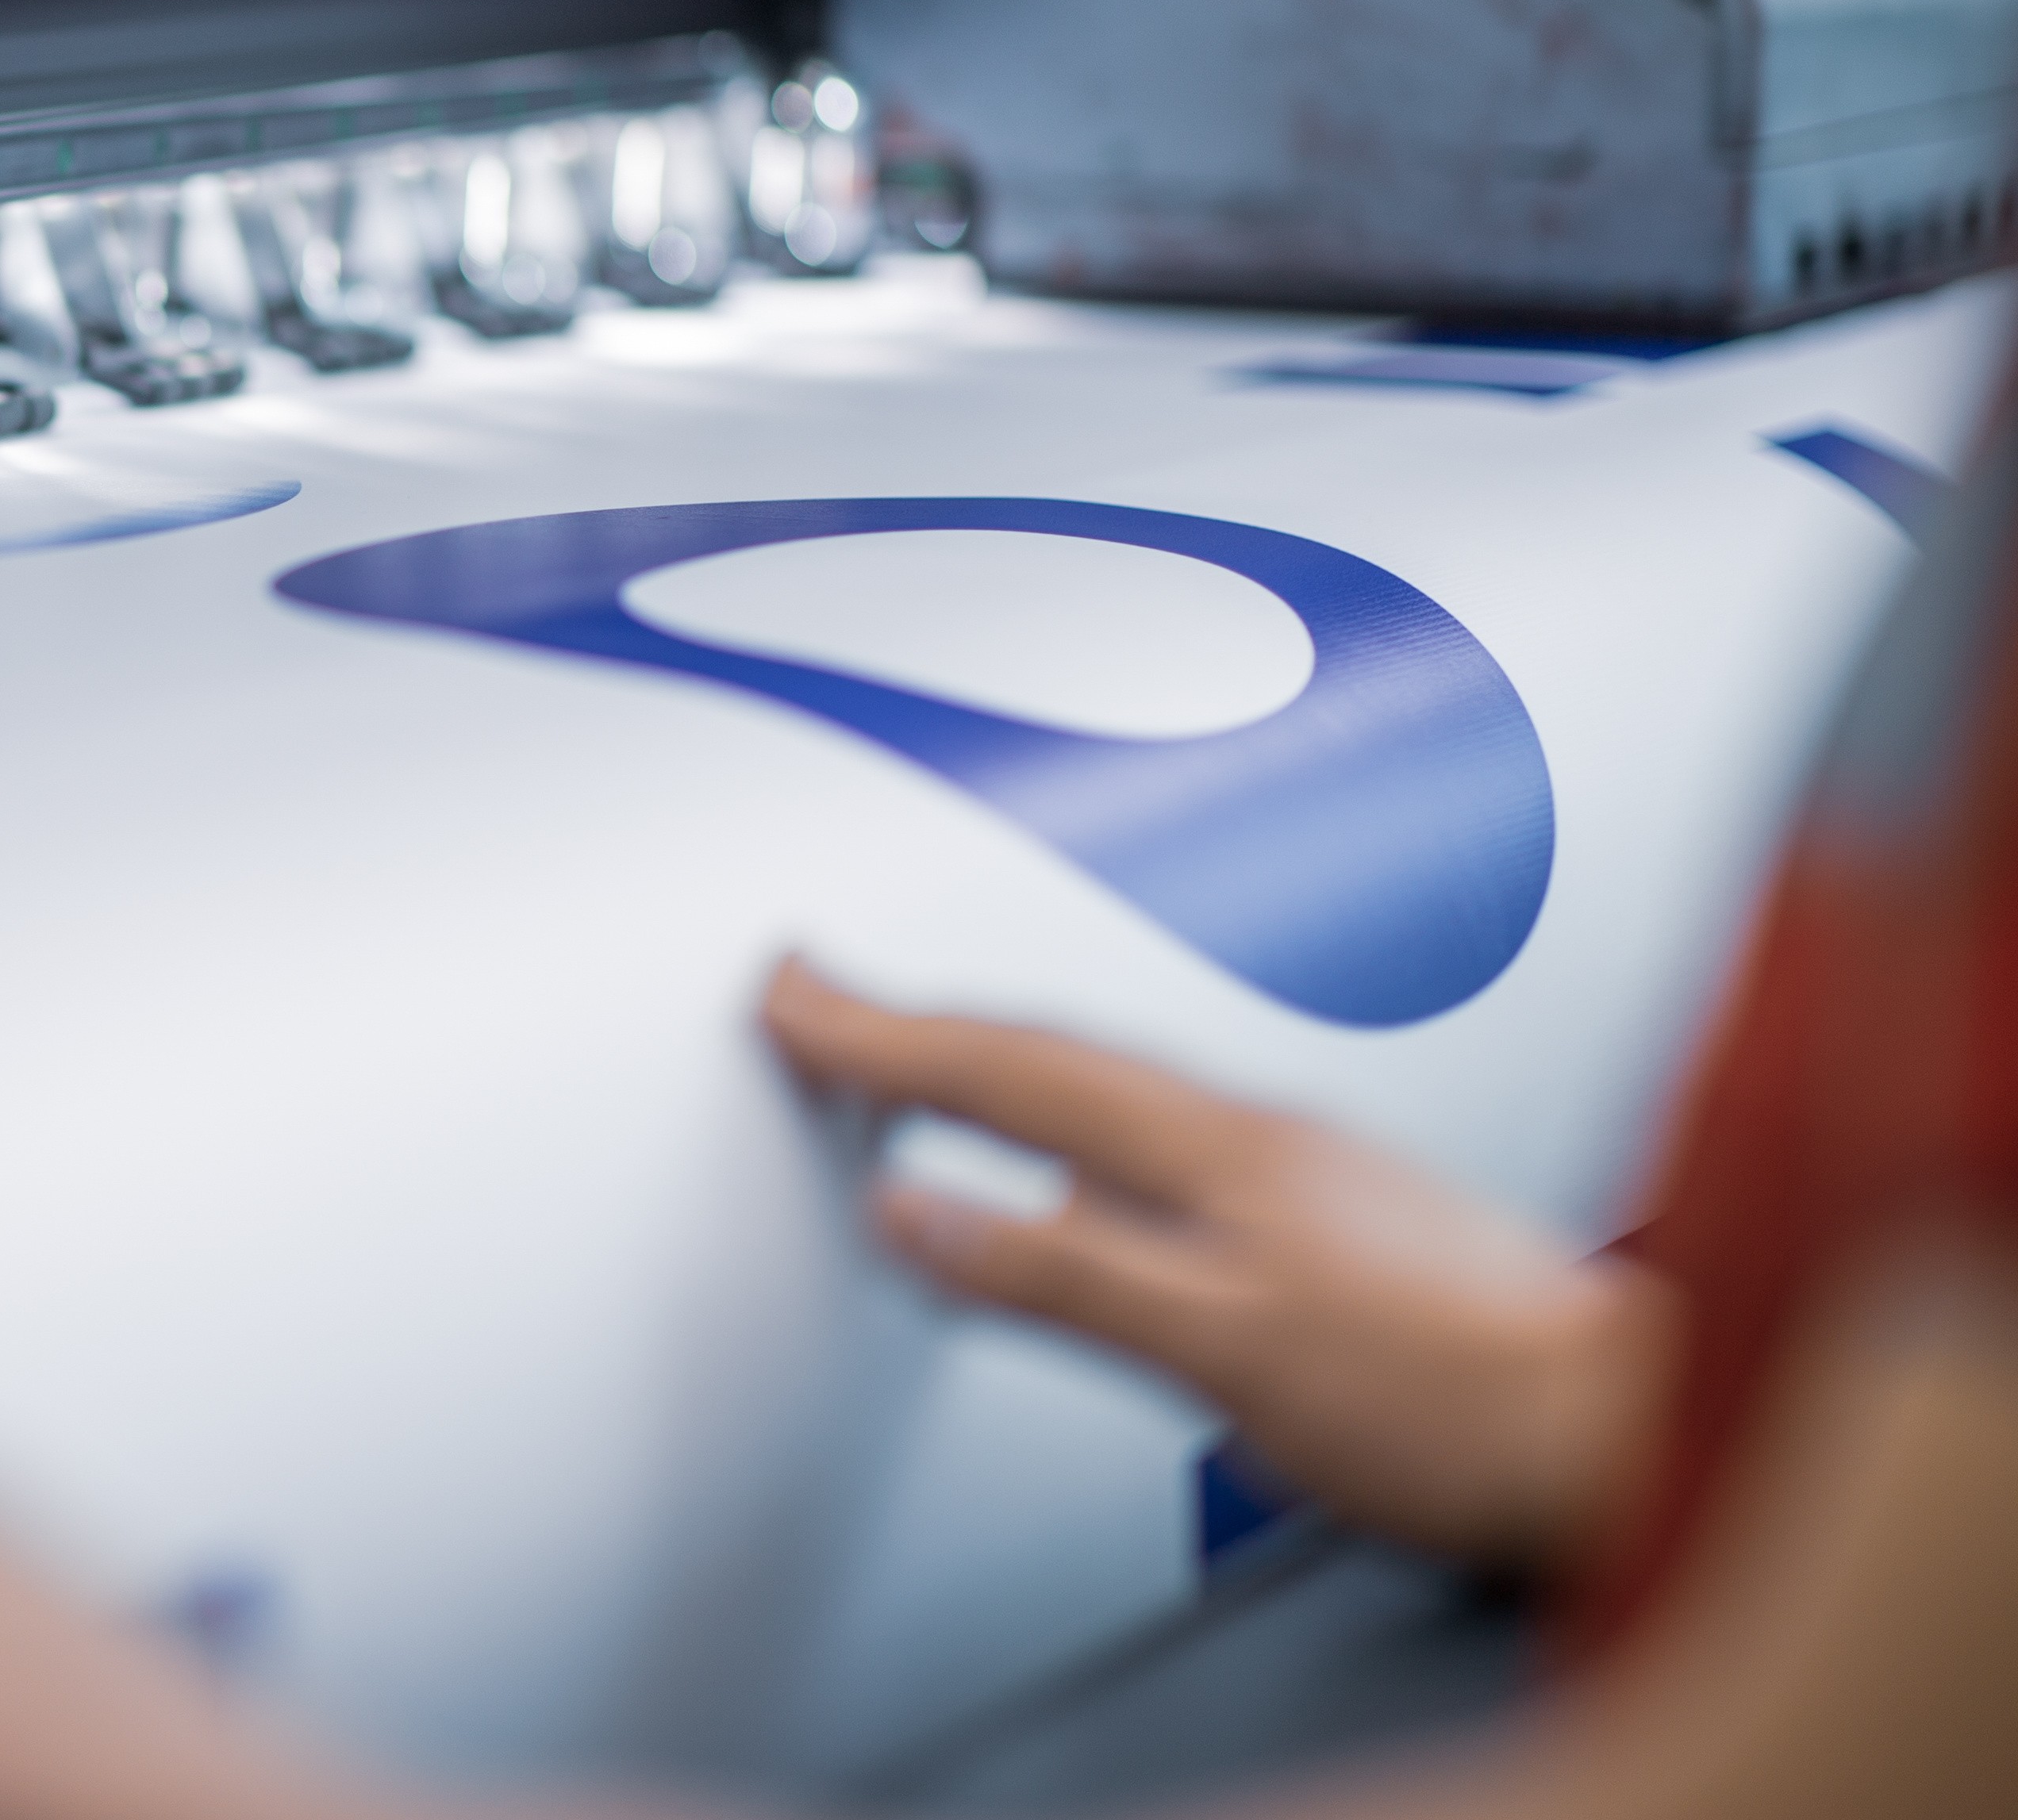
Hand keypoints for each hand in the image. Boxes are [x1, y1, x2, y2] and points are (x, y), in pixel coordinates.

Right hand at [762, 959, 1672, 1575]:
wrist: (1640, 1431)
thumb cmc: (1455, 1405)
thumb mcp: (1224, 1349)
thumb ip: (1058, 1271)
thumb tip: (907, 1209)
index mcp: (1211, 1145)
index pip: (1006, 1065)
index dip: (882, 1034)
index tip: (787, 996)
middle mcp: (1251, 1131)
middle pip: (1048, 1052)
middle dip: (916, 1020)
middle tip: (817, 995)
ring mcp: (1296, 1167)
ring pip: (1103, 1086)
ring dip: (993, 1059)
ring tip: (915, 1055)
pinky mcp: (1328, 1214)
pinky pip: (1151, 1129)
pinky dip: (1070, 1118)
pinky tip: (1077, 1158)